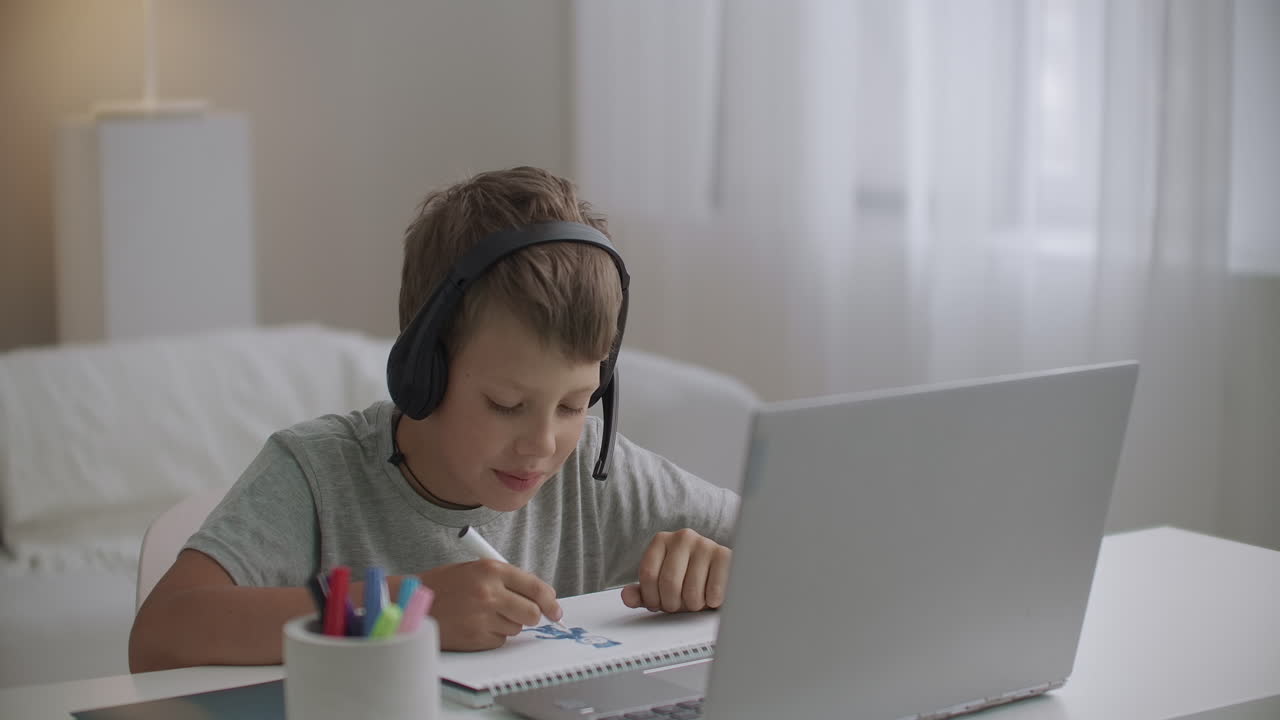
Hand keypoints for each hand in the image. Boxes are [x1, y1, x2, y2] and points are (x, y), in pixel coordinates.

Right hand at [419, 559, 561, 650]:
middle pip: (532, 612)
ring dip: (507, 624)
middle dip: (532, 616)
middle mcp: (489, 593)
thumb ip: (507, 580)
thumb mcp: (477, 570)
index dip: (550, 601)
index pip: (535, 587)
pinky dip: (492, 635)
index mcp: (491, 569)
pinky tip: (475, 625)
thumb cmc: (447, 585)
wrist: (414, 602)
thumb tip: (542, 598)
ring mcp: (482, 617)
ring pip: (516, 628)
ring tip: (484, 614)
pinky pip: (499, 640)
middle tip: (523, 615)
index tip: (555, 610)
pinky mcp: (474, 637)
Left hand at [621, 529, 730, 612]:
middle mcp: (683, 536)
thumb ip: (642, 593)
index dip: (651, 597)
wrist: (721, 579)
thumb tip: (626, 596)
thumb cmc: (687, 583)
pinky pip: (713, 591)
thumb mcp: (661, 590)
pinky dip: (711, 602)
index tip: (658, 604)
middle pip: (669, 582)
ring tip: (695, 600)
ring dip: (692, 605)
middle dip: (671, 603)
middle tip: (677, 605)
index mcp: (661, 540)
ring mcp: (705, 544)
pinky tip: (712, 596)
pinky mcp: (725, 556)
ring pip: (691, 591)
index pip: (648, 573)